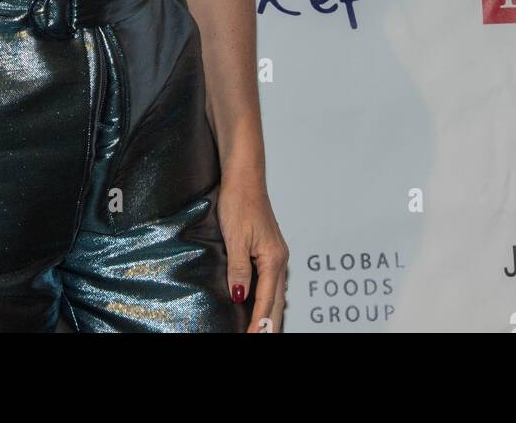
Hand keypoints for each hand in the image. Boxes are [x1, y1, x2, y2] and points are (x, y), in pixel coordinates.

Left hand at [218, 170, 287, 332]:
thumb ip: (239, 269)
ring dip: (270, 313)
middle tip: (258, 339)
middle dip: (269, 325)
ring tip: (261, 330)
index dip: (258, 323)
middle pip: (277, 301)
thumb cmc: (239, 200)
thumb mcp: (235, 237)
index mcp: (273, 258)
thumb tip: (241, 297)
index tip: (250, 337)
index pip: (266, 301)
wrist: (244, 175)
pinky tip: (262, 304)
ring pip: (276, 293)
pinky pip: (271, 281)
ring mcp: (276, 254)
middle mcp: (279, 259)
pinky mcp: (269, 249)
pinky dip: (268, 298)